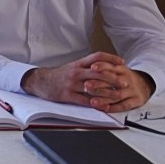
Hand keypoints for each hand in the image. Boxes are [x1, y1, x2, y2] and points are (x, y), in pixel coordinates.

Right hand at [20, 52, 152, 112]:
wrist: (39, 81)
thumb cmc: (58, 75)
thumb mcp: (72, 66)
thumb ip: (86, 66)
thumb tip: (103, 65)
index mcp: (78, 63)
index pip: (97, 57)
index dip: (111, 58)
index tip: (122, 62)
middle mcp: (76, 71)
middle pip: (98, 72)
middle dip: (114, 77)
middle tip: (125, 82)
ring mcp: (71, 83)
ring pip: (93, 87)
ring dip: (108, 92)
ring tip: (118, 95)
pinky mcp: (67, 95)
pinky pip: (84, 100)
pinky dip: (96, 104)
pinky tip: (104, 107)